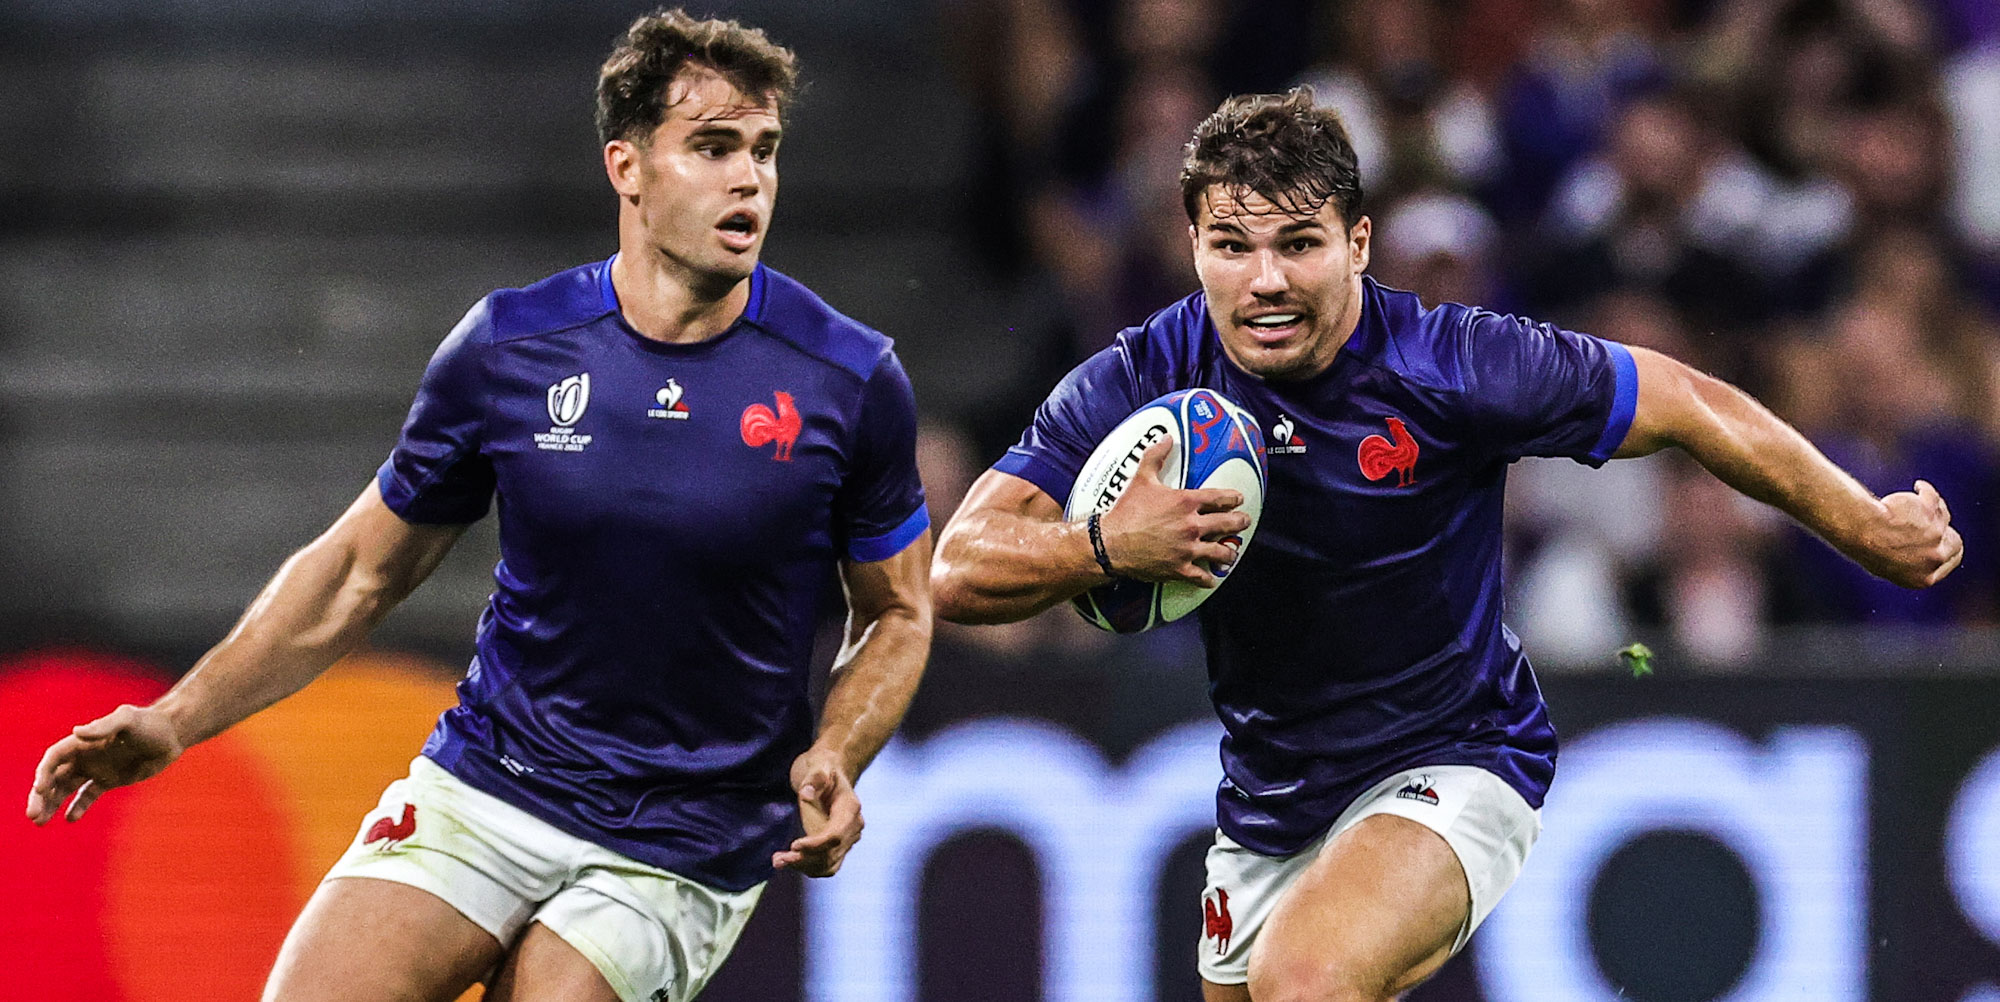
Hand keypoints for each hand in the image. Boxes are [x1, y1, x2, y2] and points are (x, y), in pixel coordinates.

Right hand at [26, 703, 184, 824]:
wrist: (173, 733)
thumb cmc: (150, 723)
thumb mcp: (127, 720)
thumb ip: (104, 726)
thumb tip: (76, 731)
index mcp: (83, 741)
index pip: (54, 759)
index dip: (44, 774)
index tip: (41, 791)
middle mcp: (85, 755)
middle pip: (54, 777)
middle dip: (41, 797)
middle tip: (32, 816)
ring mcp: (97, 768)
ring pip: (66, 789)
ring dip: (51, 804)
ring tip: (40, 823)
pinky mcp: (111, 780)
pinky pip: (88, 795)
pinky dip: (78, 807)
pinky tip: (70, 819)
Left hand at [773, 747, 861, 876]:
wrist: (829, 772)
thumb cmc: (823, 766)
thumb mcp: (818, 764)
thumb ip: (815, 777)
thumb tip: (807, 794)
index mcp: (851, 808)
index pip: (835, 835)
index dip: (815, 844)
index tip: (793, 846)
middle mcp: (854, 827)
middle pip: (831, 853)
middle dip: (804, 860)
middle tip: (777, 859)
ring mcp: (848, 838)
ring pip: (828, 865)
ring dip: (803, 867)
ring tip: (778, 861)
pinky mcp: (838, 846)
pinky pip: (825, 865)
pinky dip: (807, 867)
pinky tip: (787, 861)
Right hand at [1099, 438, 1250, 586]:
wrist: (1110, 543)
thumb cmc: (1126, 510)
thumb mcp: (1141, 479)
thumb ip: (1155, 456)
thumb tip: (1166, 437)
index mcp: (1186, 502)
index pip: (1219, 498)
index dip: (1233, 498)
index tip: (1238, 499)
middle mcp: (1192, 525)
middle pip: (1227, 523)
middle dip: (1240, 522)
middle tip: (1244, 521)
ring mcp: (1187, 549)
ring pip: (1220, 552)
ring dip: (1229, 553)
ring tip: (1232, 553)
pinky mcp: (1179, 569)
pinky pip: (1201, 576)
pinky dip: (1209, 578)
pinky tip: (1212, 579)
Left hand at [1861, 480, 1962, 587]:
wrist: (1857, 530)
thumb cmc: (1863, 544)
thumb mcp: (1887, 562)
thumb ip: (1910, 560)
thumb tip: (1921, 549)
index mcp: (1923, 578)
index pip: (1949, 562)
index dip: (1945, 548)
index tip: (1940, 539)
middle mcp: (1934, 560)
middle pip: (1954, 542)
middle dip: (1944, 531)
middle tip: (1933, 523)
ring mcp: (1936, 536)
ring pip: (1943, 518)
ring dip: (1930, 510)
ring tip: (1911, 503)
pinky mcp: (1932, 514)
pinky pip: (1934, 498)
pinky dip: (1926, 491)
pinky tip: (1919, 486)